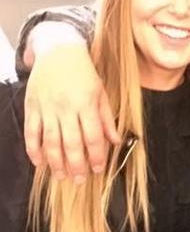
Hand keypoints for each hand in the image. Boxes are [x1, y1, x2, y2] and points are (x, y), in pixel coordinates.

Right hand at [24, 27, 118, 180]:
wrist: (58, 51)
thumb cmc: (84, 73)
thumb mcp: (101, 92)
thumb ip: (107, 119)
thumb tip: (116, 142)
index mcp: (85, 104)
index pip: (92, 137)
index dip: (96, 156)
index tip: (98, 169)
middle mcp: (65, 108)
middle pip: (70, 143)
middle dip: (76, 165)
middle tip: (79, 180)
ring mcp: (47, 108)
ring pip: (50, 141)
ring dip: (55, 162)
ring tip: (61, 176)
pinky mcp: (32, 107)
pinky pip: (31, 132)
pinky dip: (33, 149)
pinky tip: (39, 163)